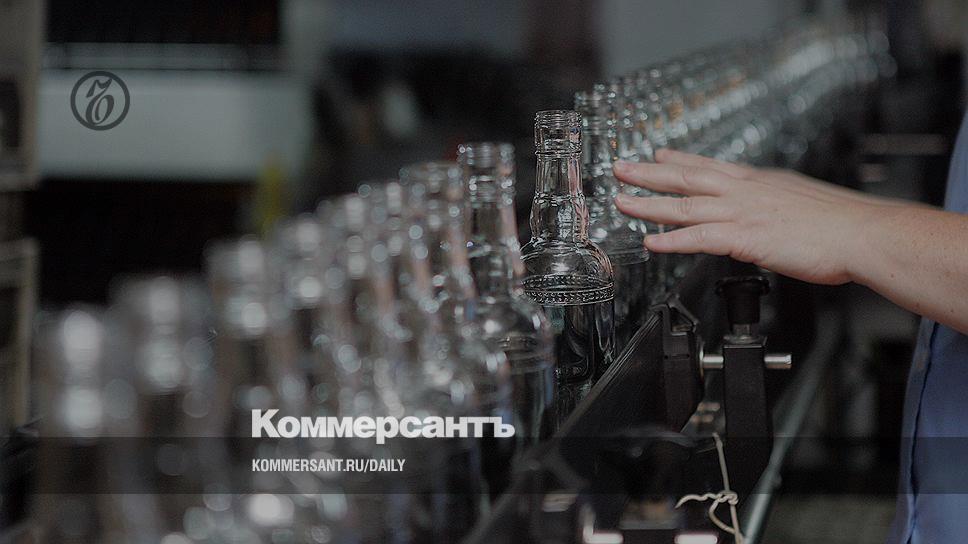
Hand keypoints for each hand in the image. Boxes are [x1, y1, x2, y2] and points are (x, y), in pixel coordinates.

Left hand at [613, 149, 882, 284]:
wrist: (863, 233)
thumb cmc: (841, 224)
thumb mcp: (800, 201)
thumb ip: (774, 204)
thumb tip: (766, 212)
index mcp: (759, 182)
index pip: (710, 167)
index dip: (680, 160)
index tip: (657, 153)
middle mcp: (745, 192)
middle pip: (687, 180)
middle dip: (649, 174)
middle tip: (620, 169)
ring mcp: (743, 213)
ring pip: (684, 207)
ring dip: (648, 205)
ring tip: (621, 203)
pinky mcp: (746, 237)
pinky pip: (699, 239)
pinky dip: (672, 240)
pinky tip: (650, 242)